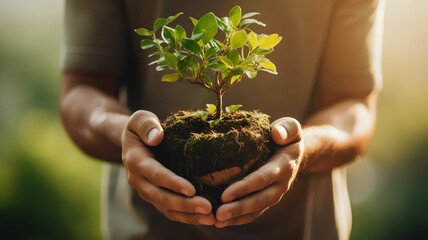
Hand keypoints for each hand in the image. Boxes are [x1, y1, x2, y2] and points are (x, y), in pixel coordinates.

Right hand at [121, 110, 215, 224]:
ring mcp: (147, 191)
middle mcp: (139, 181)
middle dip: (185, 205)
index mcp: (136, 162)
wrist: (132, 143)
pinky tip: (206, 218)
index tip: (192, 190)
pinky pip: (170, 211)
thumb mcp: (140, 119)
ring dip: (189, 215)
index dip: (174, 184)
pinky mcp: (155, 197)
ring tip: (211, 218)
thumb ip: (146, 125)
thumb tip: (157, 137)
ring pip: (167, 209)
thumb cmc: (142, 128)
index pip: (157, 175)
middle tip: (208, 208)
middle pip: (162, 197)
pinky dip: (187, 217)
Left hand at [215, 117, 302, 227]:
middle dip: (238, 208)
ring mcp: (274, 194)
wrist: (295, 151)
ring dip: (237, 217)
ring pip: (256, 209)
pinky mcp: (267, 199)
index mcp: (284, 165)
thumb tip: (277, 133)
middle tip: (218, 213)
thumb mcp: (291, 126)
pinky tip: (222, 222)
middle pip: (259, 199)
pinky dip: (239, 219)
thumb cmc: (287, 135)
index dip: (245, 188)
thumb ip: (287, 128)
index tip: (226, 194)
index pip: (263, 178)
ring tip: (217, 221)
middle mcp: (280, 184)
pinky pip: (254, 212)